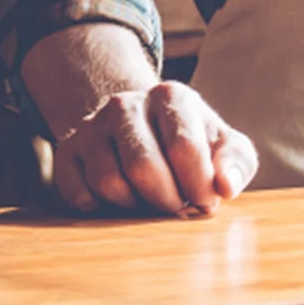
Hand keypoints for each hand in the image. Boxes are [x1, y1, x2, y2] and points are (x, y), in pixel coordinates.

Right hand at [52, 80, 257, 215]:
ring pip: (109, 182)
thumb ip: (236, 163)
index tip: (207, 203)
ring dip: (136, 205)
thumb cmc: (195, 143)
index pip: (183, 147)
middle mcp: (126, 103)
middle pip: (143, 166)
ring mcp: (92, 126)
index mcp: (171, 95)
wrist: (147, 130)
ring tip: (153, 200)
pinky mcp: (67, 151)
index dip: (198, 184)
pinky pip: (80, 195)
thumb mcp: (226, 146)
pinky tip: (124, 199)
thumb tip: (226, 187)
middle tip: (178, 207)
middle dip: (166, 199)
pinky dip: (104, 209)